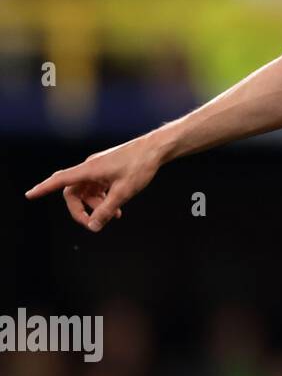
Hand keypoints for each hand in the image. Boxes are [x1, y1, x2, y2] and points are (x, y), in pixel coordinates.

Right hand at [25, 136, 163, 231]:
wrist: (157, 148)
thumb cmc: (140, 165)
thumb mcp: (123, 192)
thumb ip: (106, 210)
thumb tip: (93, 226)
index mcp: (89, 169)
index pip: (60, 180)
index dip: (44, 188)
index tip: (30, 195)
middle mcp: (90, 167)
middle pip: (73, 192)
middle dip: (80, 209)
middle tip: (92, 224)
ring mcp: (99, 168)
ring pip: (87, 191)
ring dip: (96, 205)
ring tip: (114, 215)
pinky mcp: (108, 169)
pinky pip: (98, 187)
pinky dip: (103, 199)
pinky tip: (117, 209)